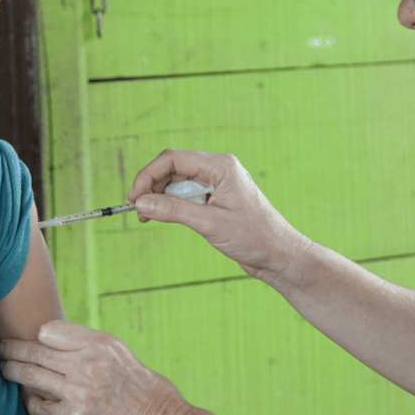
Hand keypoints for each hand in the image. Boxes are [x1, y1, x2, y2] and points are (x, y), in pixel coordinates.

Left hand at [0, 321, 190, 414]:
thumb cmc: (138, 386)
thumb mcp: (118, 352)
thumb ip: (86, 343)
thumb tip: (48, 337)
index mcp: (100, 344)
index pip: (50, 330)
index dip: (38, 336)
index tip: (31, 339)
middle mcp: (88, 365)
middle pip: (35, 352)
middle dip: (11, 349)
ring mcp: (79, 393)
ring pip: (31, 377)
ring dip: (12, 372)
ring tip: (2, 369)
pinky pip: (40, 406)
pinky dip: (33, 402)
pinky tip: (31, 399)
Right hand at [127, 149, 311, 280]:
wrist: (279, 256)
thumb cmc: (255, 237)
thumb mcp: (209, 224)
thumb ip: (173, 211)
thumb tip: (140, 203)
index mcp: (221, 166)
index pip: (173, 159)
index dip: (148, 176)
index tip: (134, 198)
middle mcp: (218, 170)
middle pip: (173, 168)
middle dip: (152, 186)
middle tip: (138, 211)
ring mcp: (218, 184)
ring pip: (177, 181)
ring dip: (160, 197)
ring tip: (148, 218)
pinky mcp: (216, 199)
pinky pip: (187, 194)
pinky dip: (172, 204)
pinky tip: (164, 217)